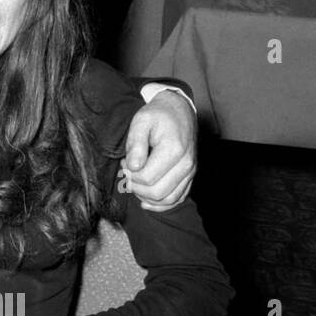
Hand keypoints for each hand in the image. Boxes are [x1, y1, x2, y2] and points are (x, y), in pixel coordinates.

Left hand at [123, 89, 195, 210]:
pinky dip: (160, 204)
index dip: (130, 174)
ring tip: (136, 180)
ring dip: (146, 196)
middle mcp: (186, 165)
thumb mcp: (141, 121)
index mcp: (174, 150)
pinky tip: (145, 200)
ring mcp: (190, 172)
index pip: (146, 178)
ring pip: (167, 200)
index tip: (125, 162)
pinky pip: (177, 199)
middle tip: (128, 172)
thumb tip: (132, 166)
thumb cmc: (158, 115)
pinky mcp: (190, 177)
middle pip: (156, 192)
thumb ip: (135, 144)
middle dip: (136, 187)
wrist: (179, 111)